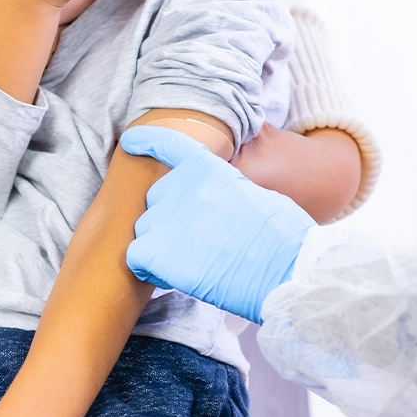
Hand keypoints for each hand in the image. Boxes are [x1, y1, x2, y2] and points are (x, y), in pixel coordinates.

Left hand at [120, 125, 315, 323]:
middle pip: (156, 198)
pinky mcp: (159, 251)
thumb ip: (223, 190)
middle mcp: (182, 186)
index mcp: (209, 168)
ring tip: (192, 262)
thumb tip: (212, 205)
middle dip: (170, 217)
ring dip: (160, 243)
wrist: (285, 266)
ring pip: (144, 228)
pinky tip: (164, 274)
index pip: (170, 146)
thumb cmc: (282, 237)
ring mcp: (167, 218)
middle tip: (198, 242)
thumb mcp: (256, 193)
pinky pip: (136, 256)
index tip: (131, 142)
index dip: (148, 142)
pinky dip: (146, 266)